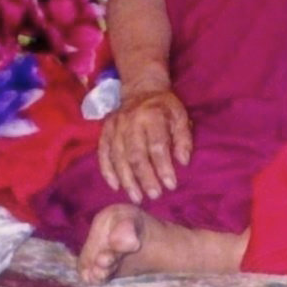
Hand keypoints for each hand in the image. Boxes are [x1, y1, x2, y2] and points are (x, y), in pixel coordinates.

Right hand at [97, 84, 192, 203]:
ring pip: (118, 158)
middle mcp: (131, 121)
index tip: (171, 185)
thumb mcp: (180, 115)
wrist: (141, 89)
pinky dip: (108, 172)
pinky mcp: (104, 131)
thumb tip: (183, 161)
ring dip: (127, 180)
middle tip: (154, 196)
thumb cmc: (164, 107)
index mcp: (152, 116)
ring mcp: (115, 127)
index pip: (157, 146)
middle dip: (145, 178)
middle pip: (136, 155)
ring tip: (137, 197)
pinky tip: (116, 187)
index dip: (164, 167)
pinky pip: (103, 154)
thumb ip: (183, 138)